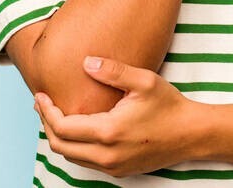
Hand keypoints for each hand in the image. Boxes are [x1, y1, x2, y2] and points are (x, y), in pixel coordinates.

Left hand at [33, 56, 204, 177]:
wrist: (191, 134)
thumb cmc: (169, 106)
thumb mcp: (143, 81)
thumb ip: (113, 71)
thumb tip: (86, 62)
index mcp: (109, 132)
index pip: (63, 127)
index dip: (47, 112)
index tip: (40, 96)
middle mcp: (107, 155)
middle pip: (61, 146)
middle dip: (46, 125)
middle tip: (42, 104)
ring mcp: (113, 167)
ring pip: (71, 157)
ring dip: (59, 137)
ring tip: (54, 114)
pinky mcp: (119, 171)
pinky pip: (86, 162)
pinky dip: (74, 146)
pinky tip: (76, 128)